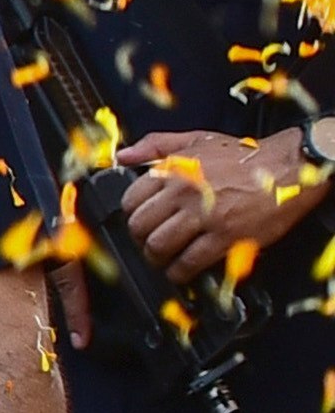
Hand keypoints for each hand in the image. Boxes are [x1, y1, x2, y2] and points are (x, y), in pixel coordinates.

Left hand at [110, 128, 322, 278]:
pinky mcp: (226, 236)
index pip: (130, 200)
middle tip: (149, 244)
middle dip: (139, 240)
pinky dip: (179, 272)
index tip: (140, 222)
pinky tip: (181, 272)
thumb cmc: (244, 157)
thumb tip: (123, 156)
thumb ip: (155, 145)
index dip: (131, 215)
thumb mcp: (196, 140)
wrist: (289, 168)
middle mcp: (184, 193)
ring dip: (156, 259)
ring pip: (159, 246)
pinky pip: (190, 262)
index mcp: (173, 170)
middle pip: (140, 226)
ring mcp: (204, 216)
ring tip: (162, 260)